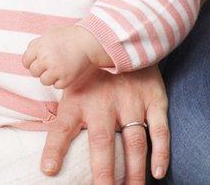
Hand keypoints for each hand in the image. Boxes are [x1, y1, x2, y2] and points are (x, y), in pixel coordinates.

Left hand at [23, 25, 107, 88]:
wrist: (87, 42)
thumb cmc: (68, 37)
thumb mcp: (48, 36)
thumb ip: (36, 46)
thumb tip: (28, 57)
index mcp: (39, 48)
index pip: (26, 62)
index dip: (32, 62)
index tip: (39, 62)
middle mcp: (46, 59)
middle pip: (34, 72)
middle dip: (40, 70)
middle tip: (50, 65)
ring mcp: (56, 70)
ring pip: (44, 81)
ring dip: (50, 77)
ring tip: (59, 69)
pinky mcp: (66, 79)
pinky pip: (57, 85)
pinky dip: (61, 81)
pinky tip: (67, 72)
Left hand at [40, 65, 169, 183]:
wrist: (122, 39)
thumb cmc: (91, 73)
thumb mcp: (71, 86)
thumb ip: (66, 115)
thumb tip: (50, 145)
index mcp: (78, 99)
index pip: (61, 127)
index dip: (54, 149)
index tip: (48, 170)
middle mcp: (103, 102)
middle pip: (102, 142)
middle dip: (104, 173)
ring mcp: (130, 101)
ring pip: (134, 143)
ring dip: (134, 171)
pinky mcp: (154, 99)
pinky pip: (160, 130)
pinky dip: (161, 153)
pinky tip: (157, 173)